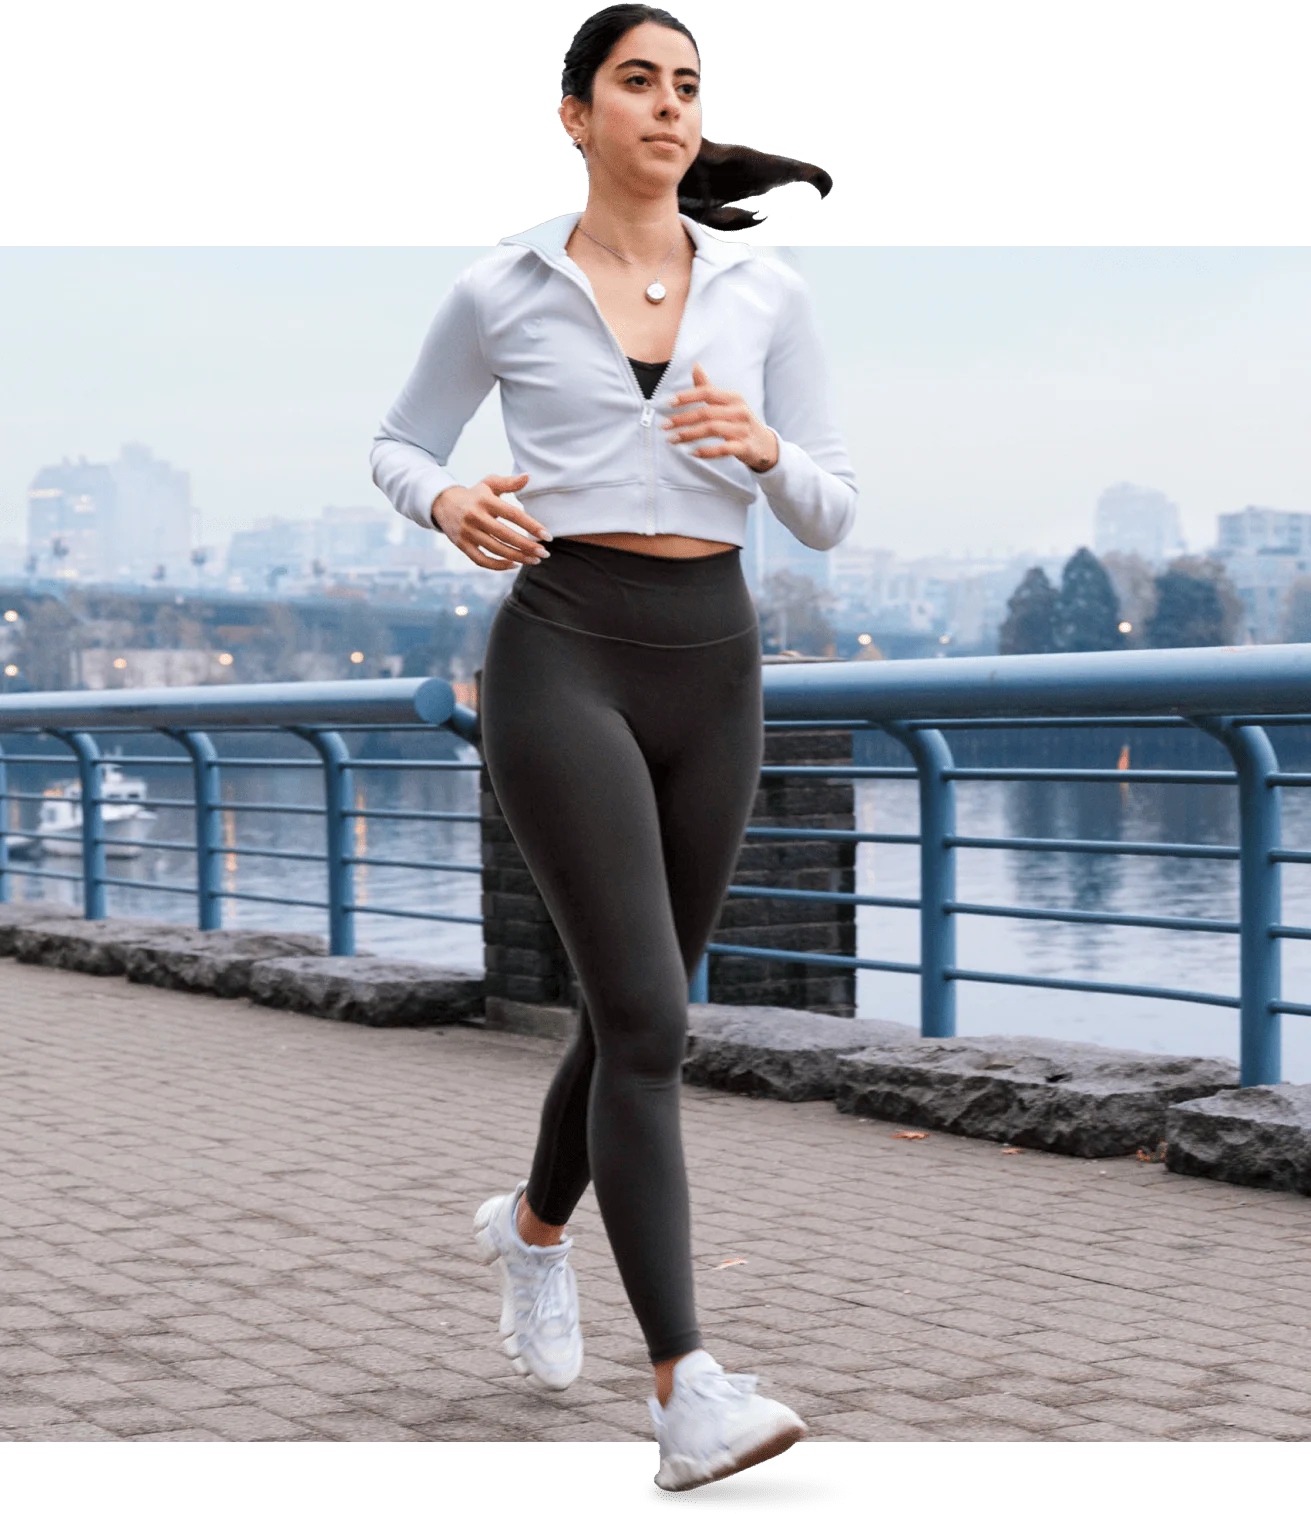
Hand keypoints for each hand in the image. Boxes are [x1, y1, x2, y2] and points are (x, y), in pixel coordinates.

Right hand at [431, 473, 551, 570]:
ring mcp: (467, 532)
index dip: (532, 526)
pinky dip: (498, 566)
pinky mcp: (462, 545)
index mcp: (485, 500)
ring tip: (534, 560)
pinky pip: (482, 560)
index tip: (547, 536)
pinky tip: (514, 565)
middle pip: (506, 535)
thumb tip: (528, 476)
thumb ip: (509, 482)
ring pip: (496, 549)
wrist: (442, 503)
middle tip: (544, 553)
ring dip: (518, 557)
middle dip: (528, 546)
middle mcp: (475, 516)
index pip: (513, 514)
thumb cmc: (475, 494)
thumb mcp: (489, 484)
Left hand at [661, 363, 779, 473]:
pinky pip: (723, 449)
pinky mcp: (744, 447)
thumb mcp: (727, 403)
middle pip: (707, 412)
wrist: (764, 445)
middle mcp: (739, 411)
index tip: (668, 403)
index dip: (687, 396)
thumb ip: (708, 388)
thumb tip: (695, 365)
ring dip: (690, 435)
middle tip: (664, 425)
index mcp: (733, 398)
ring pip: (712, 429)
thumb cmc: (740, 422)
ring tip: (672, 440)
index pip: (708, 392)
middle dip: (683, 419)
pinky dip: (706, 451)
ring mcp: (743, 430)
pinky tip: (692, 453)